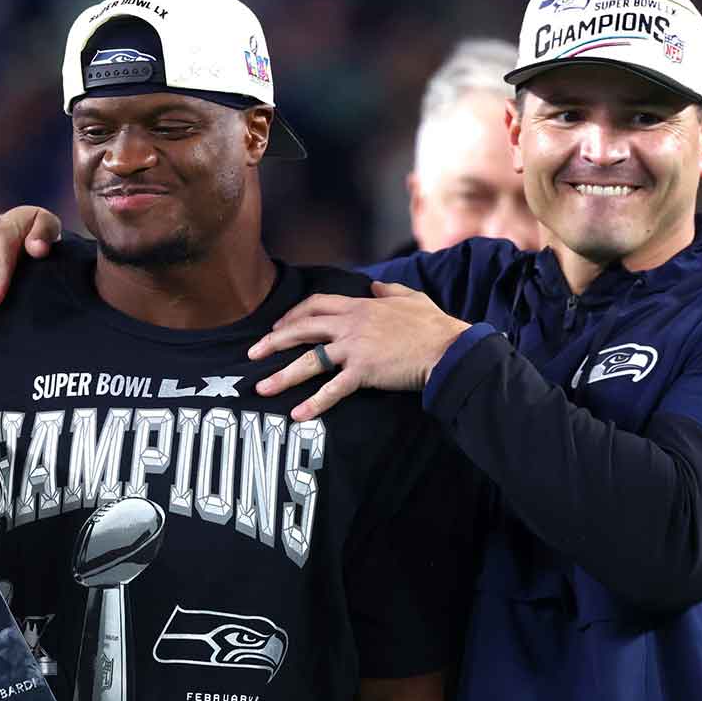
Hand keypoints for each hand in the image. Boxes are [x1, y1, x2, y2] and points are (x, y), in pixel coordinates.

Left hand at [248, 281, 470, 420]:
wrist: (448, 349)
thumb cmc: (433, 325)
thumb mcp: (411, 298)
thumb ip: (389, 291)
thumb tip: (375, 285)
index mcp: (360, 306)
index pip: (317, 304)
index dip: (294, 314)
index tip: (278, 325)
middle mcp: (351, 325)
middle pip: (302, 329)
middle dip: (273, 341)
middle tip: (252, 354)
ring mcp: (355, 348)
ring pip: (310, 361)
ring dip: (282, 375)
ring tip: (261, 388)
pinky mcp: (364, 372)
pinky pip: (332, 390)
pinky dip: (314, 403)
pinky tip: (297, 415)